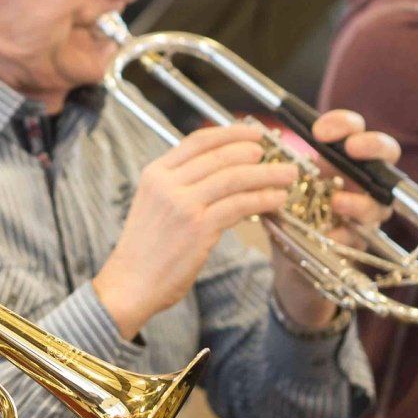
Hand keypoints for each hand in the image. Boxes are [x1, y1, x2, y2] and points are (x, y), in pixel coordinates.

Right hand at [92, 124, 295, 338]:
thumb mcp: (154, 204)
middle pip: (220, 156)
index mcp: (155, 173)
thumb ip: (180, 184)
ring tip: (287, 174)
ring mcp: (183, 205)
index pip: (198, 141)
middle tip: (275, 154)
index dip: (231, 134)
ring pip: (235, 178)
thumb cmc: (144, 250)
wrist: (130, 284)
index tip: (252, 133)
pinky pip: (240, 205)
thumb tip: (221, 171)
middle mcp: (167, 184)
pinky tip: (276, 199)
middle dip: (253, 151)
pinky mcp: (199, 227)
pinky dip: (263, 199)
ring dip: (267, 174)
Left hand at [269, 109, 401, 328]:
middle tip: (352, 148)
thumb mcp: (281, 184)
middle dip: (373, 146)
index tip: (318, 131)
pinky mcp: (361, 241)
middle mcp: (362, 180)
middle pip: (387, 154)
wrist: (292, 255)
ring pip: (380, 201)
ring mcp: (367, 212)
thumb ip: (275, 167)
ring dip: (360, 201)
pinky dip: (344, 237)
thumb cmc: (291, 209)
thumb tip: (251, 146)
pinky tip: (329, 237)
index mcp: (342, 158)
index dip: (343, 124)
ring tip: (337, 202)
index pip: (354, 129)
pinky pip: (360, 237)